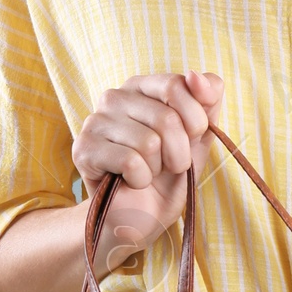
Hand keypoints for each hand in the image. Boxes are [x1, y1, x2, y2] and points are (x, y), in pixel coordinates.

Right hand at [73, 70, 223, 275]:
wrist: (139, 215)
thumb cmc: (169, 173)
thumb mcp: (200, 135)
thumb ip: (208, 100)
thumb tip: (196, 76)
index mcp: (142, 85)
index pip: (177, 85)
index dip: (196, 120)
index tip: (193, 138)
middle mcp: (114, 96)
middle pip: (166, 118)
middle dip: (179, 152)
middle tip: (168, 165)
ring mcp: (95, 121)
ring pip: (149, 142)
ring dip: (157, 169)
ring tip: (146, 172)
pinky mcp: (83, 149)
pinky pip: (131, 162)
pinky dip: (140, 180)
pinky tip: (130, 181)